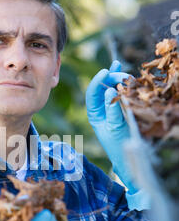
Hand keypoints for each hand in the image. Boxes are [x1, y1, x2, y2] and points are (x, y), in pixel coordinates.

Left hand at [86, 60, 137, 193]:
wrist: (128, 155)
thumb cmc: (118, 144)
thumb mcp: (115, 127)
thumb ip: (112, 109)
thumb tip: (109, 90)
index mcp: (94, 113)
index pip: (92, 93)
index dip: (98, 81)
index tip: (105, 71)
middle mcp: (100, 107)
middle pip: (102, 86)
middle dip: (111, 77)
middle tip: (122, 75)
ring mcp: (110, 105)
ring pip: (110, 85)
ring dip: (116, 76)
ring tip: (124, 72)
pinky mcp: (120, 105)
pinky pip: (118, 89)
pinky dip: (119, 79)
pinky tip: (118, 66)